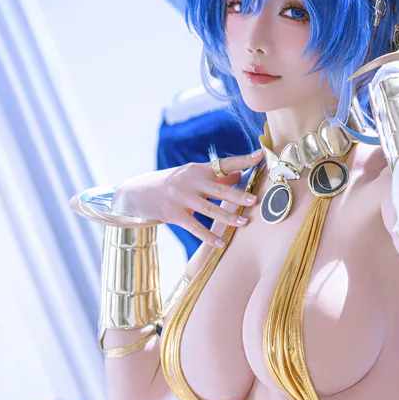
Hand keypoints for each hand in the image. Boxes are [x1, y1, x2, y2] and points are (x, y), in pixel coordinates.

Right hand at [110, 152, 263, 247]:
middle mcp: (191, 182)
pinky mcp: (174, 215)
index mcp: (198, 169)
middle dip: (238, 195)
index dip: (243, 160)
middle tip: (255, 200)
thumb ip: (216, 176)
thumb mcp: (192, 175)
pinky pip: (195, 227)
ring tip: (244, 223)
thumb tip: (241, 174)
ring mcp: (182, 199)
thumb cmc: (172, 182)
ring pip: (209, 210)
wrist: (138, 192)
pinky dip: (208, 236)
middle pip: (219, 189)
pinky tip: (220, 243)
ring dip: (228, 217)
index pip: (224, 163)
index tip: (260, 156)